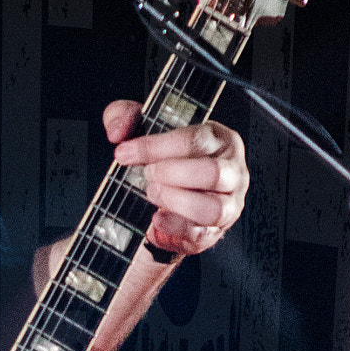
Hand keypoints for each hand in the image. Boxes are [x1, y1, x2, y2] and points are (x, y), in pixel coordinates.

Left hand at [105, 104, 248, 257]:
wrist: (170, 194)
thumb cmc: (165, 158)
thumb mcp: (142, 127)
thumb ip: (124, 116)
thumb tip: (118, 131)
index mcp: (219, 139)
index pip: (194, 139)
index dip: (155, 147)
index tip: (125, 153)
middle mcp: (231, 171)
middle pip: (212, 173)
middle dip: (172, 174)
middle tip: (148, 175)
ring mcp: (229, 203)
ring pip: (213, 208)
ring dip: (177, 202)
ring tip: (153, 194)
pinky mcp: (217, 230)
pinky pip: (202, 235)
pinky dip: (175, 229)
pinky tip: (156, 220)